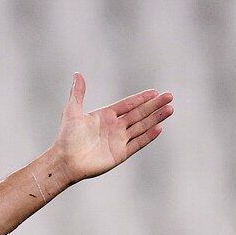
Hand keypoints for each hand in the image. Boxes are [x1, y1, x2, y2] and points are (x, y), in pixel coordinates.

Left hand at [54, 72, 173, 183]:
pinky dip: (148, 136)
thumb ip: (78, 93)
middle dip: (154, 105)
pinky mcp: (120, 154)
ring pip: (142, 126)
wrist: (65, 161)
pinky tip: (159, 128)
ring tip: (170, 109)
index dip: (142, 98)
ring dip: (156, 118)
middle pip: (139, 113)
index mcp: (106, 115)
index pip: (128, 104)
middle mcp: (115, 127)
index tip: (155, 91)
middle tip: (169, 96)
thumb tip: (77, 73)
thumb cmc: (66, 137)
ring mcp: (119, 140)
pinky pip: (137, 143)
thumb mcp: (72, 111)